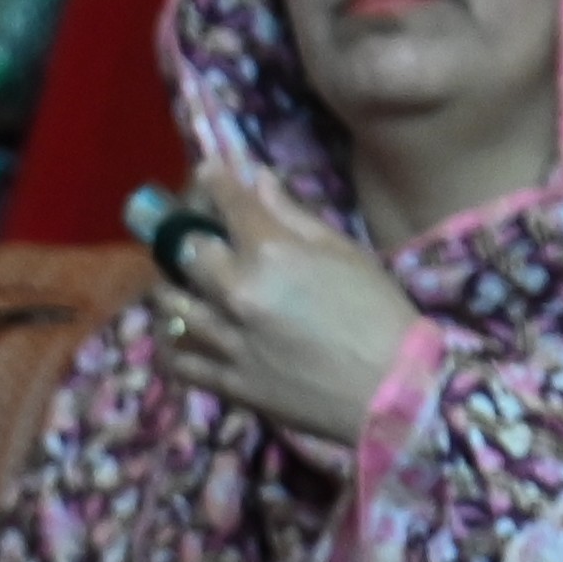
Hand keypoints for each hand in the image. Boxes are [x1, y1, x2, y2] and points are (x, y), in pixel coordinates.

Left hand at [148, 154, 427, 456]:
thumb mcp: (344, 253)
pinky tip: (182, 335)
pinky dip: (174, 344)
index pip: (228, 204)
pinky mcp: (226, 381)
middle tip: (194, 234)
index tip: (206, 171)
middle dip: (187, 237)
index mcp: (270, 253)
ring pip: (171, 305)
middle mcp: (236, 291)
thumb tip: (258, 180)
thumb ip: (293, 216)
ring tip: (184, 285)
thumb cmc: (378, 313)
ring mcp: (226, 339)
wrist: (391, 390)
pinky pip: (178, 359)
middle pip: (185, 252)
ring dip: (174, 289)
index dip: (214, 181)